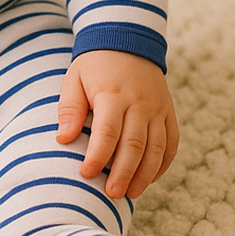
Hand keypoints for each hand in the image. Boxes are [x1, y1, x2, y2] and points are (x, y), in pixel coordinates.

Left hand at [55, 49, 178, 200]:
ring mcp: (158, 108)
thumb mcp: (74, 78)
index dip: (98, 157)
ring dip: (144, 175)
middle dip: (123, 174)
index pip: (107, 132)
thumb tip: (63, 139)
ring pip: (157, 149)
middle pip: (134, 145)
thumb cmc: (94, 66)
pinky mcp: (169, 112)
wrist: (126, 42)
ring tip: (130, 194)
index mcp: (113, 94)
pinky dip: (162, 165)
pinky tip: (148, 180)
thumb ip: (69, 108)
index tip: (86, 174)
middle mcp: (140, 103)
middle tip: (112, 194)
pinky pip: (171, 144)